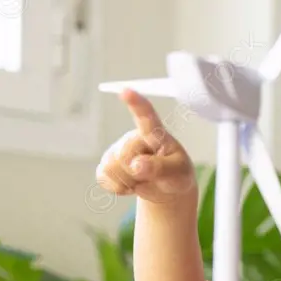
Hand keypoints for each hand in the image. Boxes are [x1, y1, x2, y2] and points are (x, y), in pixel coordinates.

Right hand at [95, 89, 196, 203]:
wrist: (167, 189)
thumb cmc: (177, 175)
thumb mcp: (178, 173)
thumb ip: (160, 168)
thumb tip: (137, 165)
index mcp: (155, 134)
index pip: (146, 116)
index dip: (136, 104)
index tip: (126, 91)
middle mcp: (134, 137)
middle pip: (124, 155)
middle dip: (137, 173)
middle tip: (153, 176)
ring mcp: (119, 149)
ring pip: (111, 167)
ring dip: (128, 181)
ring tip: (143, 178)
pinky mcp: (108, 163)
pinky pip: (103, 177)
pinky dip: (117, 188)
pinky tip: (130, 185)